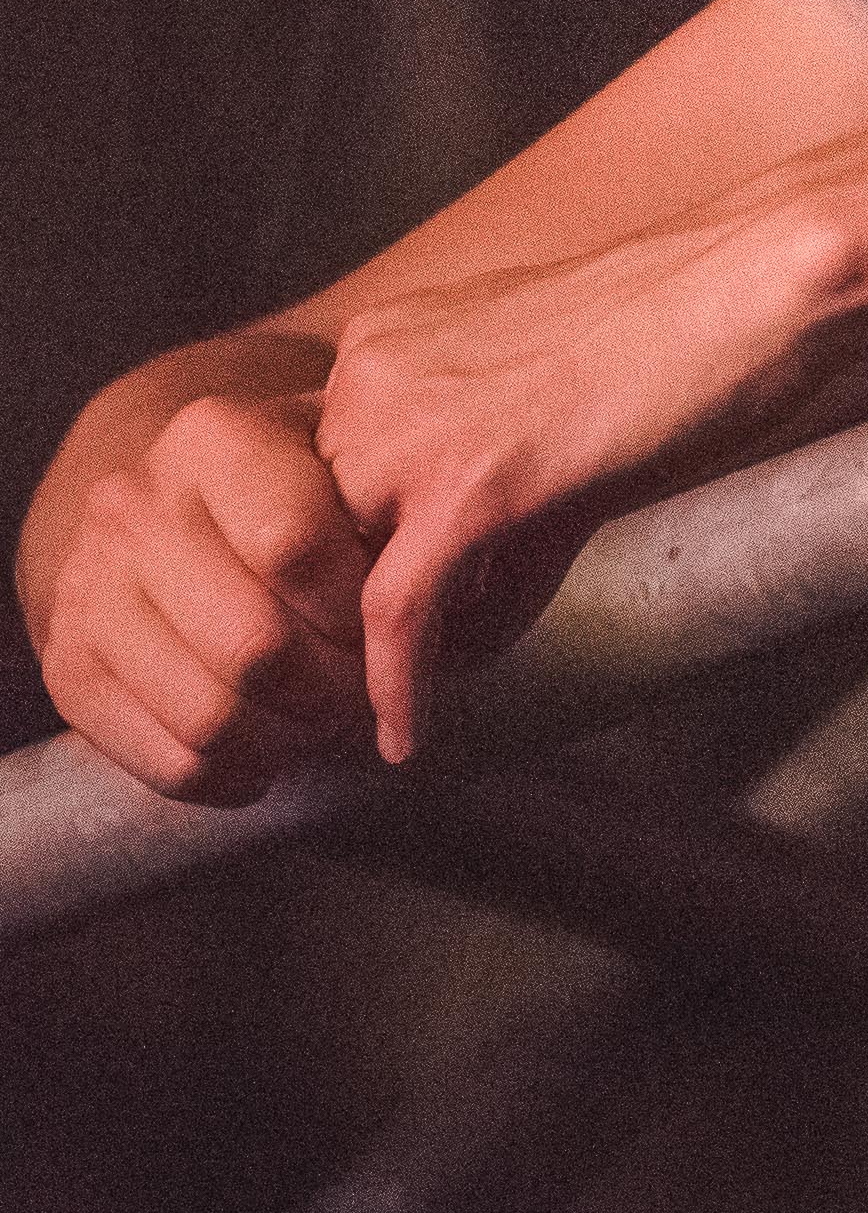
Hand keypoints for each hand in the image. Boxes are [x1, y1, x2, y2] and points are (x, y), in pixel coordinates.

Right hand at [29, 386, 374, 801]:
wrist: (174, 507)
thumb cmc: (304, 486)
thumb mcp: (355, 464)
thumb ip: (401, 514)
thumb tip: (454, 600)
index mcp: (215, 437)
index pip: (295, 544)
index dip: (360, 607)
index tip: (395, 624)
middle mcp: (136, 503)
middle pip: (255, 646)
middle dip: (335, 690)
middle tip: (370, 691)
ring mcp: (89, 585)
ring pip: (211, 715)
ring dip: (291, 740)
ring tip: (328, 721)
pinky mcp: (68, 664)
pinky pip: (168, 758)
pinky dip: (237, 775)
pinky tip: (274, 753)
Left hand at [314, 200, 867, 762]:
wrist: (769, 279)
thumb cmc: (697, 326)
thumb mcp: (556, 406)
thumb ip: (496, 496)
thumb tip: (468, 616)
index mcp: (391, 344)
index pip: (327, 486)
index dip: (358, 568)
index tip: (384, 631)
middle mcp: (375, 377)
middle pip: (326, 538)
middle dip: (362, 616)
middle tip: (402, 683)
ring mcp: (416, 428)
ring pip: (350, 581)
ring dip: (381, 656)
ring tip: (420, 710)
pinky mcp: (472, 484)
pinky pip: (398, 612)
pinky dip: (396, 688)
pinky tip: (406, 738)